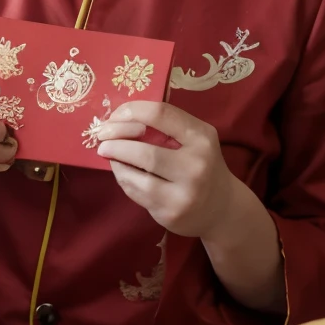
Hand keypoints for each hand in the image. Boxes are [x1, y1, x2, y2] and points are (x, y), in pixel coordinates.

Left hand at [93, 101, 237, 237]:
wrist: (222, 209)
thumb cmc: (202, 165)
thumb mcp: (196, 139)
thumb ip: (167, 126)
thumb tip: (119, 117)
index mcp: (202, 137)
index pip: (160, 113)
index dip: (130, 111)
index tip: (114, 115)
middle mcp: (196, 165)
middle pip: (143, 150)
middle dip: (115, 140)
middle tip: (101, 137)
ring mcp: (184, 193)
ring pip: (135, 175)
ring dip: (115, 161)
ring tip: (109, 154)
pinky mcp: (170, 213)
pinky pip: (135, 192)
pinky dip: (123, 178)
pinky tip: (124, 172)